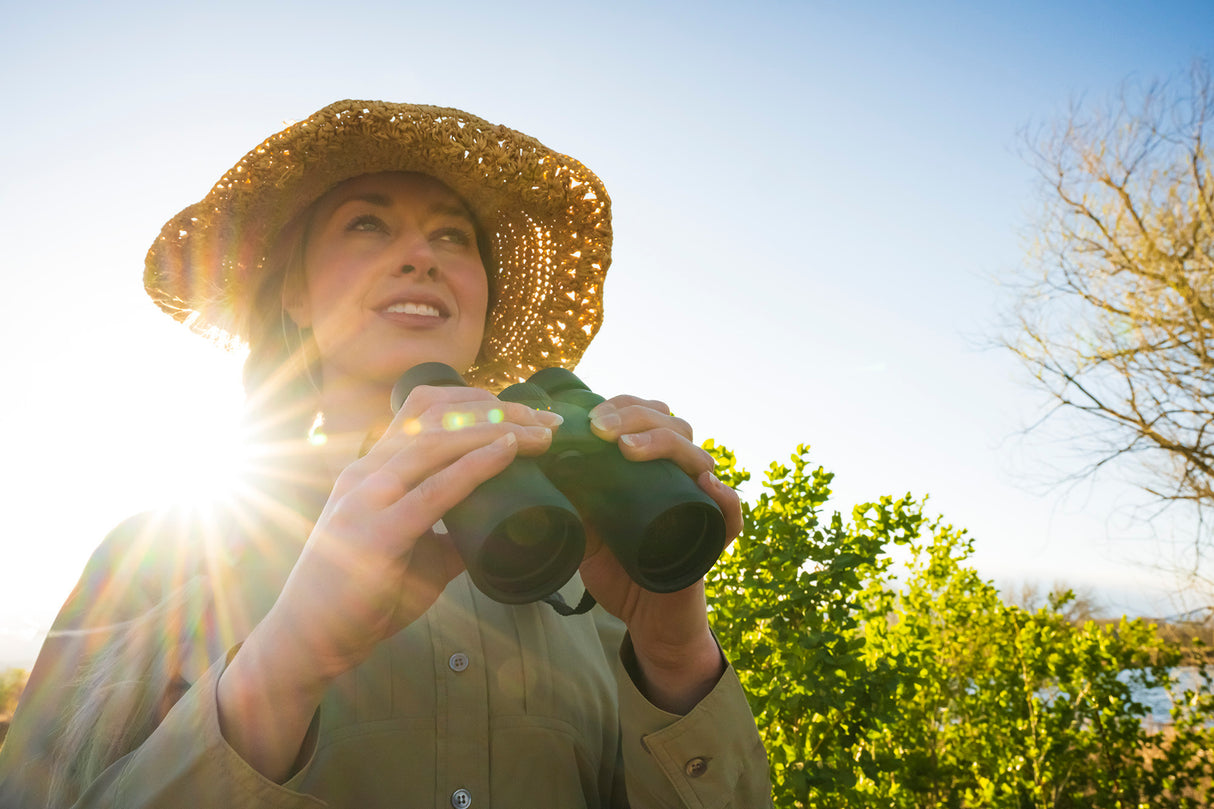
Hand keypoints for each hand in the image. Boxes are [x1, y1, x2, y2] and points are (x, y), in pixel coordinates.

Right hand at [268, 385, 561, 684]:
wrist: (307, 643)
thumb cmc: (359, 597)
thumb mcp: (414, 553)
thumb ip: (449, 534)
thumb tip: (495, 526)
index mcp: (372, 469)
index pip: (425, 409)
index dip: (479, 400)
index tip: (527, 413)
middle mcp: (365, 472)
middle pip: (437, 414)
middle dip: (499, 409)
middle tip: (547, 420)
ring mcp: (365, 498)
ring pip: (437, 441)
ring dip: (496, 430)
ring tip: (539, 435)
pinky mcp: (375, 534)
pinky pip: (433, 491)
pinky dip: (475, 466)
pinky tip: (506, 452)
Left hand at [576, 395, 741, 711]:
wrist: (645, 620)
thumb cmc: (618, 569)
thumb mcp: (584, 531)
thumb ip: (568, 504)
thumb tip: (533, 473)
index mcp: (650, 467)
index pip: (645, 417)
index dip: (621, 407)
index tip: (588, 418)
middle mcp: (678, 477)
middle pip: (672, 425)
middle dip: (634, 418)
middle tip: (600, 429)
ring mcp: (698, 505)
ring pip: (698, 458)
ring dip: (665, 444)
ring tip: (629, 449)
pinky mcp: (713, 540)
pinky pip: (731, 514)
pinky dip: (724, 497)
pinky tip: (705, 483)